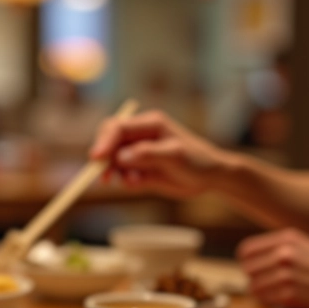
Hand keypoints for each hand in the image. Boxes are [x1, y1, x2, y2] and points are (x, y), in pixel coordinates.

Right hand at [89, 110, 231, 197]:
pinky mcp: (140, 169)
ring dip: (116, 173)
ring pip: (114, 161)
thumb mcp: (175, 156)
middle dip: (103, 159)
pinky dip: (126, 181)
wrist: (211, 178)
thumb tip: (120, 157)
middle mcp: (140, 136)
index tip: (96, 159)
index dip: (104, 142)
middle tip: (103, 177)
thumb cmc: (198, 161)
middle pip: (110, 142)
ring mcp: (139, 153)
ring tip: (134, 182)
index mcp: (149, 124)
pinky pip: (123, 175)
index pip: (117, 127)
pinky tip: (140, 183)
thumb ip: (147, 154)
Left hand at [237, 228, 308, 307]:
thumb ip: (279, 247)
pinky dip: (269, 301)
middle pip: (247, 269)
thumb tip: (251, 258)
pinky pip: (264, 299)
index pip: (246, 250)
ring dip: (261, 291)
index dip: (247, 261)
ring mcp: (286, 275)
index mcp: (287, 238)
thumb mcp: (305, 245)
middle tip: (268, 282)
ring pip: (253, 286)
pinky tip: (282, 298)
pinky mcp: (290, 295)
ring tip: (277, 291)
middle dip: (254, 276)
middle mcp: (284, 254)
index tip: (255, 268)